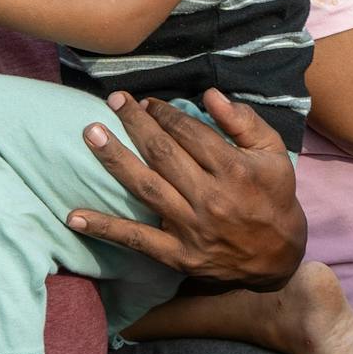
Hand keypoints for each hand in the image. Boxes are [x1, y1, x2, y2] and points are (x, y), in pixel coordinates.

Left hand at [66, 91, 307, 290]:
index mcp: (233, 169)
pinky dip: (105, 228)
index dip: (164, 114)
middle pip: (163, 154)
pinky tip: (74, 217)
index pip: (190, 132)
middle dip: (135, 124)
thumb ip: (244, 122)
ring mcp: (191, 228)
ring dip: (115, 160)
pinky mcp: (178, 255)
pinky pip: (136, 240)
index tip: (146, 102)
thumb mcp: (274, 154)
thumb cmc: (274, 198)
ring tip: (91, 134)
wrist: (279, 258)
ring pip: (145, 187)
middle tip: (113, 101)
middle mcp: (210, 197)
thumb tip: (209, 96)